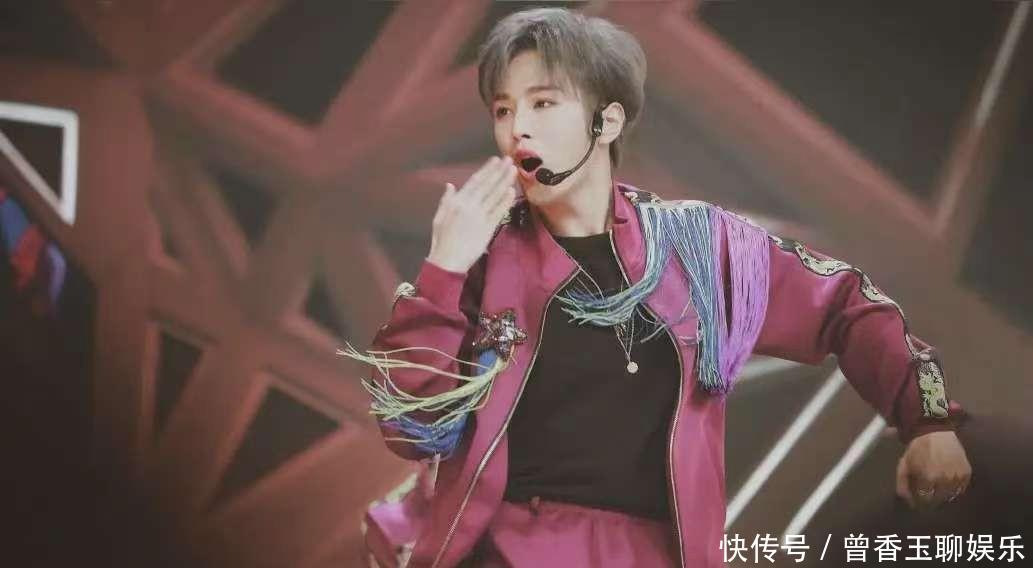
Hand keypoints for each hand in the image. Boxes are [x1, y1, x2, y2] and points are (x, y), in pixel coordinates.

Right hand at [427, 156, 516, 272]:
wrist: (447, 261)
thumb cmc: (441, 241)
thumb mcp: (439, 217)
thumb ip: (446, 200)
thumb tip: (450, 185)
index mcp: (457, 202)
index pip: (475, 181)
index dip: (486, 170)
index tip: (495, 160)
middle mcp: (469, 206)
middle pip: (487, 185)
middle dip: (499, 171)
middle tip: (509, 159)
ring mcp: (479, 217)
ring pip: (495, 195)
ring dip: (505, 182)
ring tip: (513, 171)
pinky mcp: (487, 228)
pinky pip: (498, 212)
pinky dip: (505, 201)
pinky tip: (512, 191)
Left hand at [895, 430, 970, 510]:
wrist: (936, 432)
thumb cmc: (918, 448)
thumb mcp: (904, 465)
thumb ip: (903, 484)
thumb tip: (908, 502)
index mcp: (929, 478)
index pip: (925, 499)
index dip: (920, 499)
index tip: (918, 495)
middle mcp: (945, 480)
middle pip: (938, 499)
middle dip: (931, 497)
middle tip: (928, 490)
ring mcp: (958, 476)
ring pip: (950, 495)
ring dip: (943, 494)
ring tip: (937, 487)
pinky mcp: (967, 473)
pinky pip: (961, 488)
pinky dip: (954, 488)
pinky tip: (947, 482)